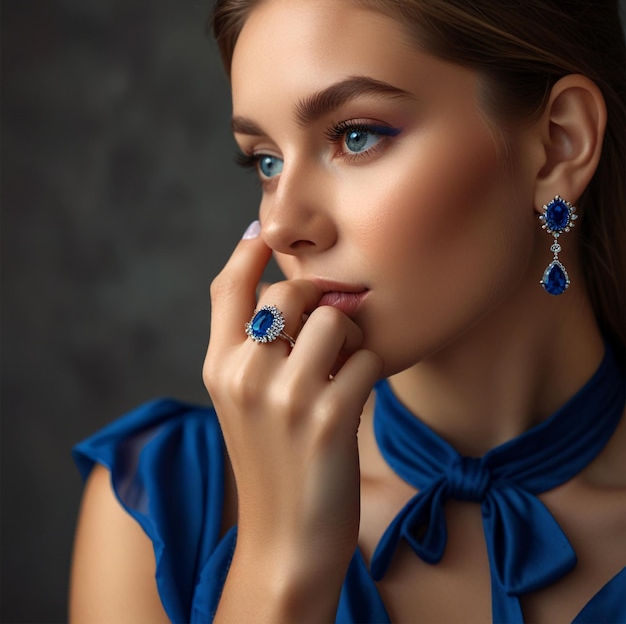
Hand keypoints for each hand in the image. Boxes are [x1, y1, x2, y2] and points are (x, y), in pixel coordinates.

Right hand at [203, 224, 381, 615]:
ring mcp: (286, 397)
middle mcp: (245, 374)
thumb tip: (294, 293)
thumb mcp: (245, 404)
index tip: (261, 230)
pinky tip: (358, 396)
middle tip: (331, 332)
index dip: (247, 252)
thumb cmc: (273, 465)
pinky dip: (372, 371)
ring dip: (350, 340)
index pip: (227, 289)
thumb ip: (256, 351)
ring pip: (334, 319)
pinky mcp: (329, 418)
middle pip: (291, 290)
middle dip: (320, 301)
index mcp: (220, 368)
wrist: (285, 542)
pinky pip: (368, 359)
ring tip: (345, 368)